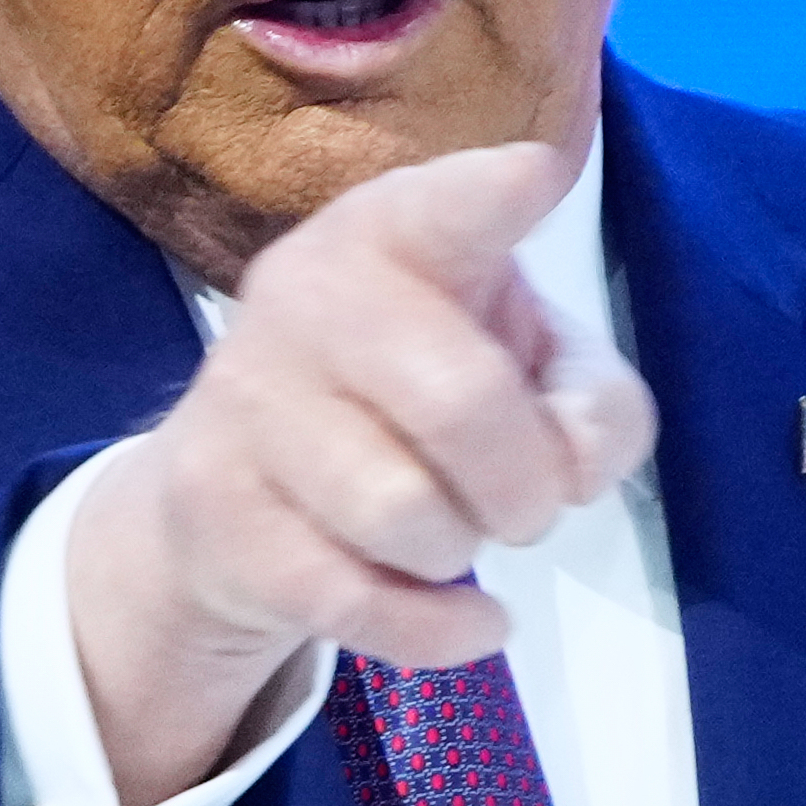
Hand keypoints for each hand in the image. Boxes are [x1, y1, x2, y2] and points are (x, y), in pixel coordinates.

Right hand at [64, 141, 658, 805]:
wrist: (226, 492)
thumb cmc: (408, 395)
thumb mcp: (521, 364)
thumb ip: (591, 398)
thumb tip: (575, 462)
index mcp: (391, 232)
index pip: (442, 206)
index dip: (490, 196)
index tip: (534, 174)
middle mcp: (305, 294)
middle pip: (462, 403)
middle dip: (527, 484)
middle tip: (526, 505)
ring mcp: (247, 401)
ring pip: (406, 516)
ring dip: (462, 551)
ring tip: (451, 536)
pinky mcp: (214, 510)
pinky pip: (358, 601)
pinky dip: (441, 631)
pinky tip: (468, 620)